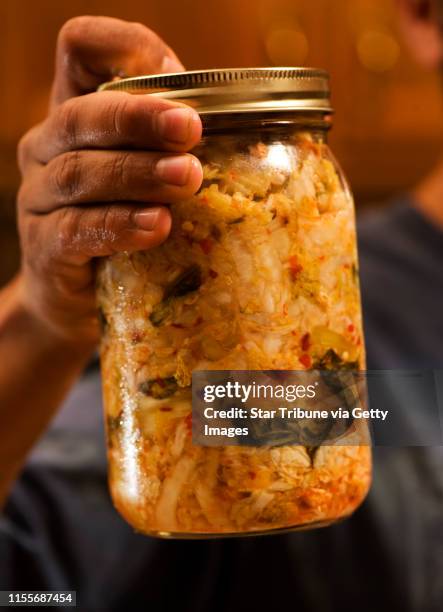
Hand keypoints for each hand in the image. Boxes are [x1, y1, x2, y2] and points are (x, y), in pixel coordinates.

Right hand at [16, 16, 202, 348]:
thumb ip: (173, 147)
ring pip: (79, 173)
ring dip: (137, 172)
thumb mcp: (147, 178)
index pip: (80, 51)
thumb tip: (245, 130)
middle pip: (81, 115)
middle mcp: (49, 148)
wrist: (78, 296)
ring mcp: (40, 199)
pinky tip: (155, 226)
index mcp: (77, 115)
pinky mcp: (44, 247)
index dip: (124, 49)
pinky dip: (117, 226)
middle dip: (139, 118)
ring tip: (186, 178)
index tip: (179, 79)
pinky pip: (75, 230)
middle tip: (191, 130)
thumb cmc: (125, 227)